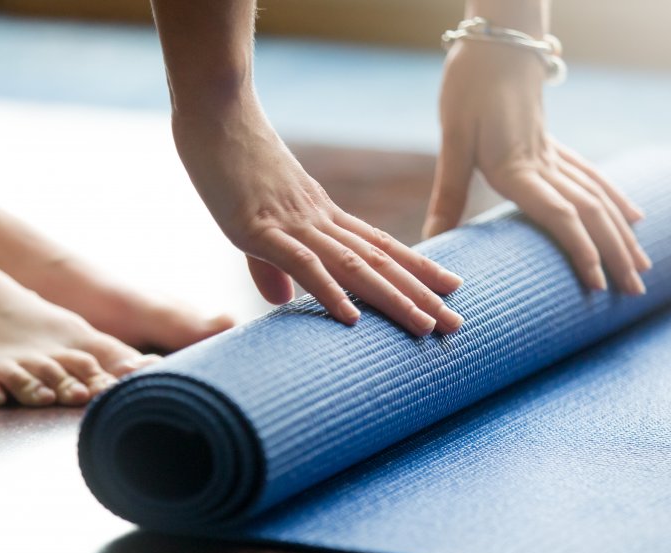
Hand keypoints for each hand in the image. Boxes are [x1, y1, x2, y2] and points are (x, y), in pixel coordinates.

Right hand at [173, 101, 464, 335]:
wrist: (214, 108)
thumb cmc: (229, 158)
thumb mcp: (251, 219)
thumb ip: (269, 264)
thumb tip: (282, 300)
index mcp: (320, 214)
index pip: (379, 245)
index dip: (416, 268)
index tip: (450, 288)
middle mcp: (318, 218)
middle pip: (379, 260)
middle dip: (419, 294)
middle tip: (456, 324)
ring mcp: (292, 221)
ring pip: (354, 265)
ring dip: (392, 297)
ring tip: (426, 325)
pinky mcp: (258, 226)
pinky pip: (302, 262)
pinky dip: (329, 291)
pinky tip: (352, 318)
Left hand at [424, 40, 651, 293]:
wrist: (497, 44)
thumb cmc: (469, 89)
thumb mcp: (453, 141)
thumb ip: (449, 192)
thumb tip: (432, 240)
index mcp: (518, 167)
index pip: (559, 215)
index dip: (580, 251)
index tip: (597, 285)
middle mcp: (544, 164)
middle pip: (591, 214)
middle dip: (615, 255)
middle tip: (635, 294)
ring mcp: (556, 154)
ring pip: (600, 198)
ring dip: (623, 234)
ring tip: (644, 268)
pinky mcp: (555, 145)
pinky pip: (595, 177)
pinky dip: (618, 199)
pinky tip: (635, 216)